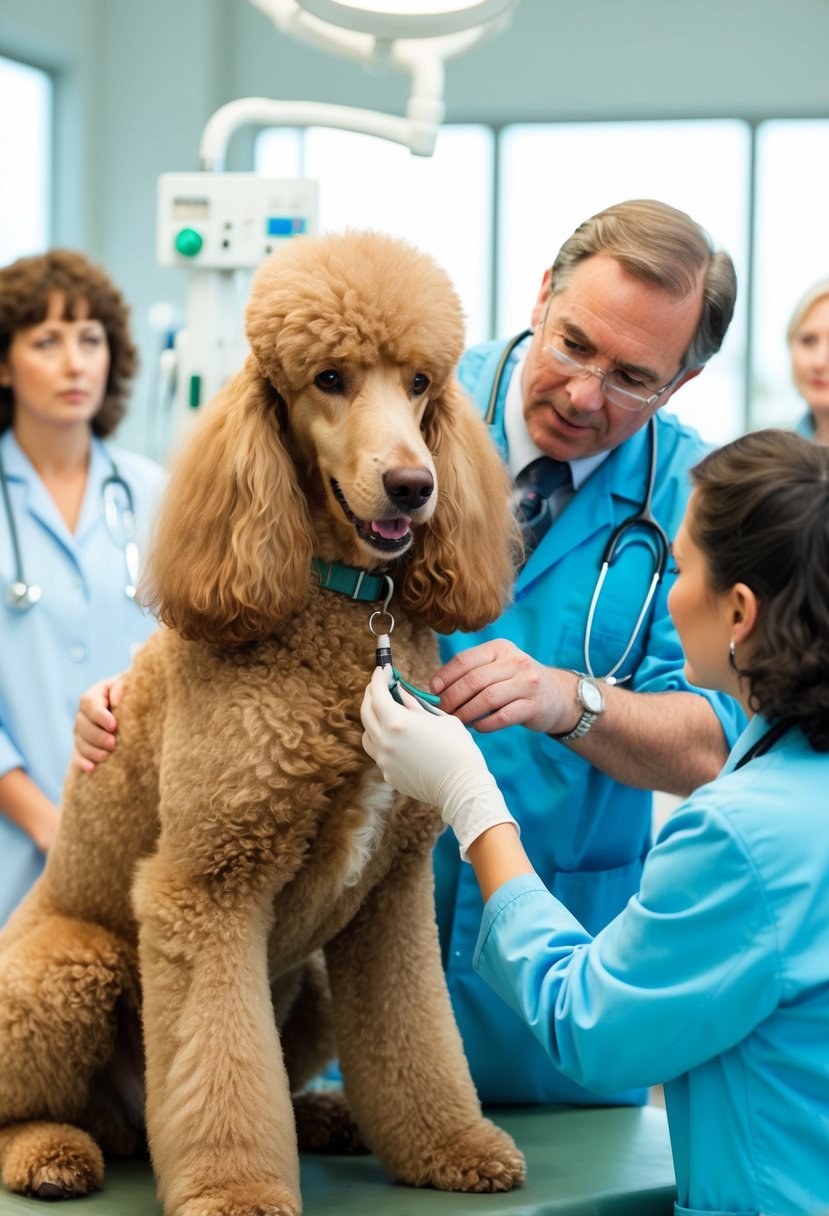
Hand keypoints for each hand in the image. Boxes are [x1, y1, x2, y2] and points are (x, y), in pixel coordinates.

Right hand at [72, 673, 126, 771]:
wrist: (132, 705)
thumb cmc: (131, 694)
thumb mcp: (129, 686)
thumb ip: (121, 688)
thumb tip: (116, 699)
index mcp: (93, 695)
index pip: (90, 703)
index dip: (99, 716)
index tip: (113, 725)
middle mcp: (83, 713)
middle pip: (82, 724)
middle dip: (97, 736)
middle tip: (112, 743)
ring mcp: (81, 731)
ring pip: (80, 741)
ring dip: (92, 750)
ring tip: (106, 756)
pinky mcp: (83, 745)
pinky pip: (78, 754)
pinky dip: (83, 762)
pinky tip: (91, 768)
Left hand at [360, 668, 517, 858]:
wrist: (463, 788)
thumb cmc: (458, 748)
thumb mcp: (439, 718)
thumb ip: (414, 703)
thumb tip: (399, 690)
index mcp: (397, 723)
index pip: (377, 693)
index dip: (378, 678)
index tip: (384, 669)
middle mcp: (385, 741)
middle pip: (366, 712)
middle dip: (371, 694)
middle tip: (381, 685)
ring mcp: (384, 761)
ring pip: (367, 733)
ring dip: (373, 719)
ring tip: (387, 712)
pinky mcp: (389, 775)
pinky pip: (379, 752)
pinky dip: (383, 739)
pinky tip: (398, 737)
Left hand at [430, 640, 579, 735]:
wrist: (557, 695)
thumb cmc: (516, 683)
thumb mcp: (498, 668)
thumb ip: (472, 673)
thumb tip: (435, 689)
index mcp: (500, 648)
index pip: (465, 660)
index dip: (445, 676)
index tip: (432, 691)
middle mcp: (515, 661)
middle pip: (474, 680)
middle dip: (452, 698)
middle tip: (441, 712)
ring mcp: (527, 683)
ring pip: (487, 698)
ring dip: (466, 712)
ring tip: (456, 721)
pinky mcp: (535, 705)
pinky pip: (503, 716)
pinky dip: (486, 724)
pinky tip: (477, 728)